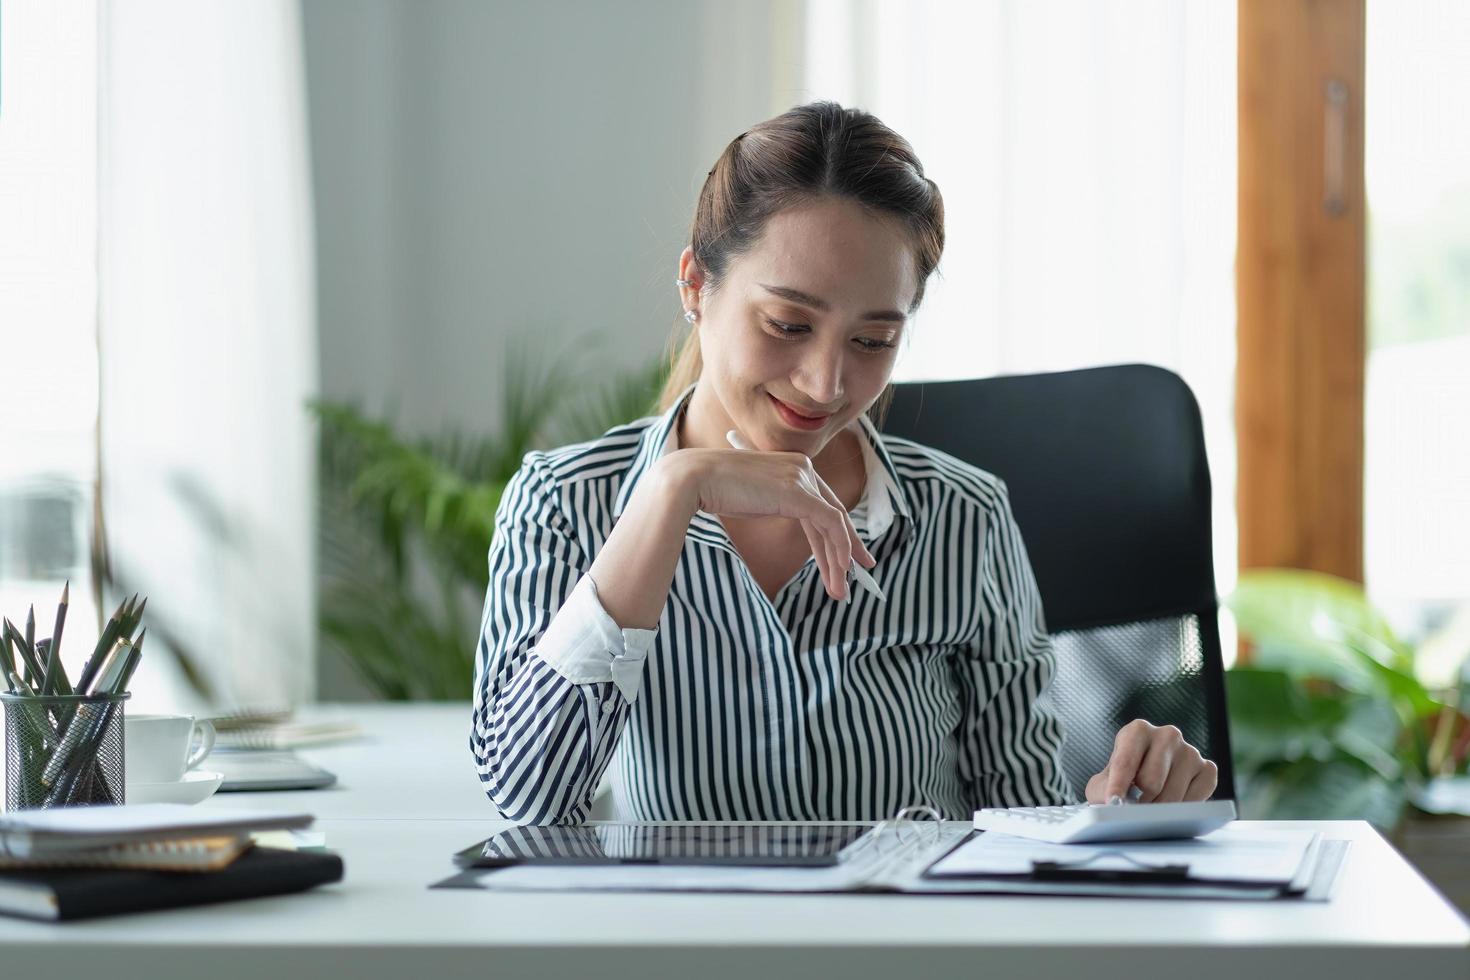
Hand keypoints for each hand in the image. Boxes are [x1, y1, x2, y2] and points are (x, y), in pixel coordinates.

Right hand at [657, 446, 875, 600]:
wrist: (694, 479)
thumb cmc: (712, 488)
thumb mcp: (751, 496)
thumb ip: (771, 500)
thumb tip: (773, 512)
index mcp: (793, 466)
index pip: (822, 504)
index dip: (835, 535)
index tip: (846, 559)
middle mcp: (803, 468)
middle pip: (833, 515)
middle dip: (847, 549)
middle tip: (858, 575)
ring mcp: (803, 479)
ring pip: (834, 524)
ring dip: (840, 560)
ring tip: (841, 590)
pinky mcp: (800, 493)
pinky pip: (830, 524)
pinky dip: (838, 549)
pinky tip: (839, 571)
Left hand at [1084, 719, 1218, 803]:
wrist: (1148, 782)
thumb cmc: (1123, 780)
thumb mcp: (1103, 784)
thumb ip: (1103, 791)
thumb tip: (1112, 804)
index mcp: (1137, 731)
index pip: (1125, 762)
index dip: (1118, 787)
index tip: (1113, 803)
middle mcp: (1167, 735)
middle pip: (1150, 782)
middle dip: (1140, 802)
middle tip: (1136, 806)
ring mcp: (1190, 751)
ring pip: (1173, 795)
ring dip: (1160, 808)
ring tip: (1153, 804)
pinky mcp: (1208, 769)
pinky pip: (1196, 799)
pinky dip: (1183, 809)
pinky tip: (1174, 802)